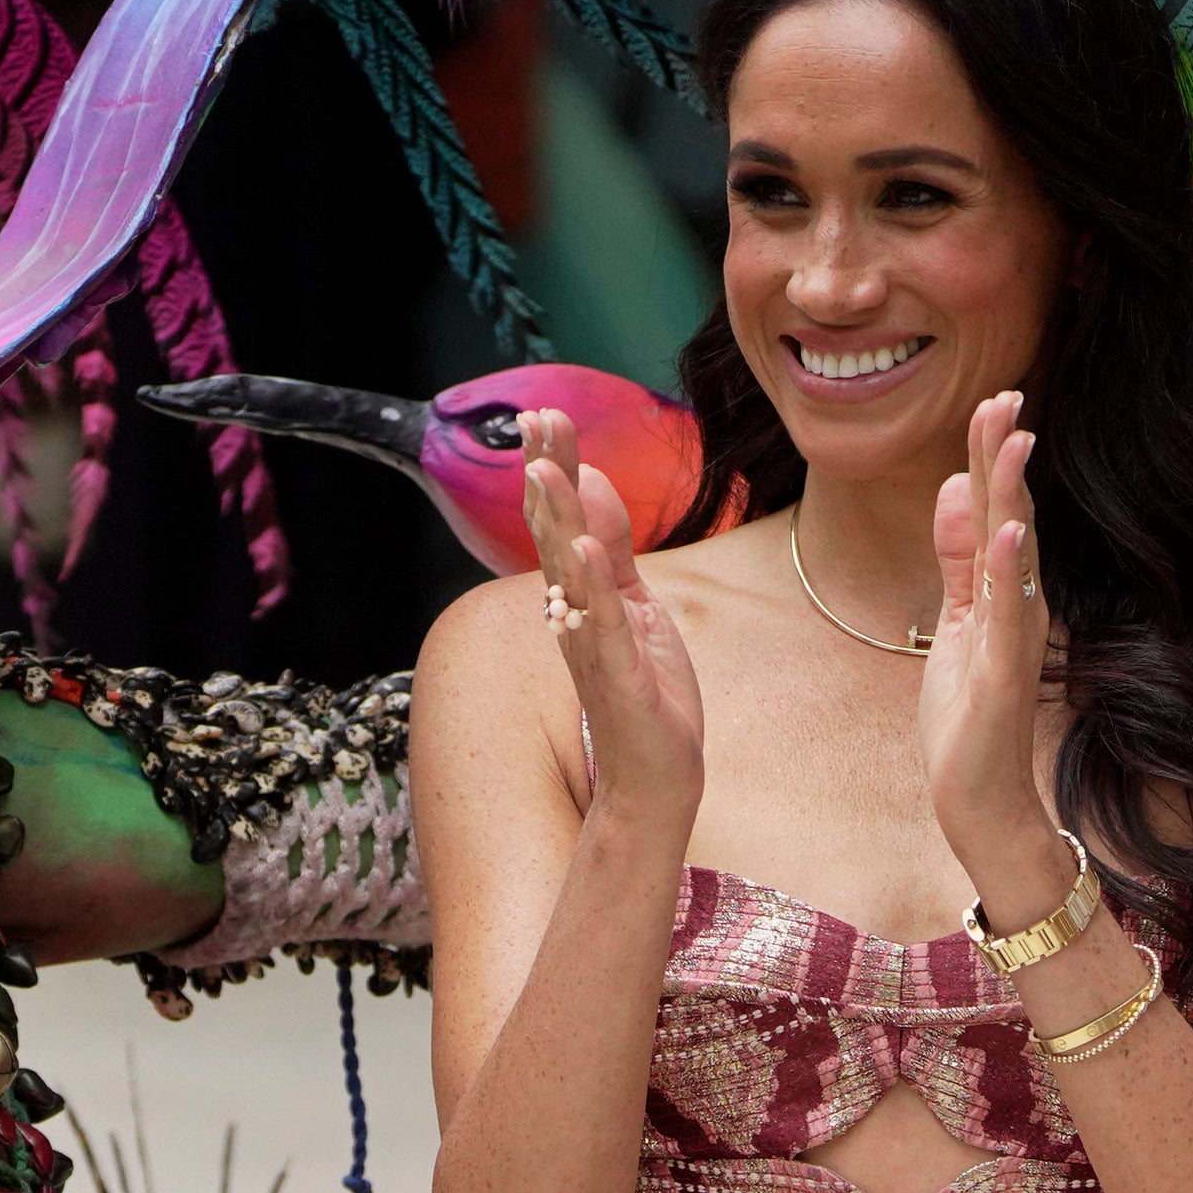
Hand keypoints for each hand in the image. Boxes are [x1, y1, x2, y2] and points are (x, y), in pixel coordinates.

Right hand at [522, 424, 701, 852]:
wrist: (656, 778)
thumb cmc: (646, 694)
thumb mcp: (634, 607)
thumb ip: (613, 550)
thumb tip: (592, 483)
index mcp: (581, 595)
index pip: (560, 520)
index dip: (552, 467)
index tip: (543, 414)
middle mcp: (574, 616)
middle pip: (556, 534)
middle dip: (548, 475)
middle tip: (536, 419)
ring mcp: (591, 648)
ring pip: (569, 575)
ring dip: (556, 522)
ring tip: (548, 472)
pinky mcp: (616, 681)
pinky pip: (601, 629)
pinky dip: (592, 590)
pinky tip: (586, 553)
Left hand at [923, 393, 1068, 916]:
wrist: (982, 798)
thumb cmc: (969, 718)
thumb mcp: (956, 622)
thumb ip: (959, 561)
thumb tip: (960, 488)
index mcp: (1001, 592)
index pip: (998, 511)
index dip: (991, 456)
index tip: (991, 401)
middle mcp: (1018, 607)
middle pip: (1013, 517)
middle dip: (1004, 457)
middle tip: (1004, 396)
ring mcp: (1015, 639)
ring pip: (1018, 556)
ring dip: (1015, 497)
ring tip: (1013, 441)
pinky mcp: (1006, 674)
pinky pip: (1010, 616)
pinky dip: (1011, 573)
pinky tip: (1011, 533)